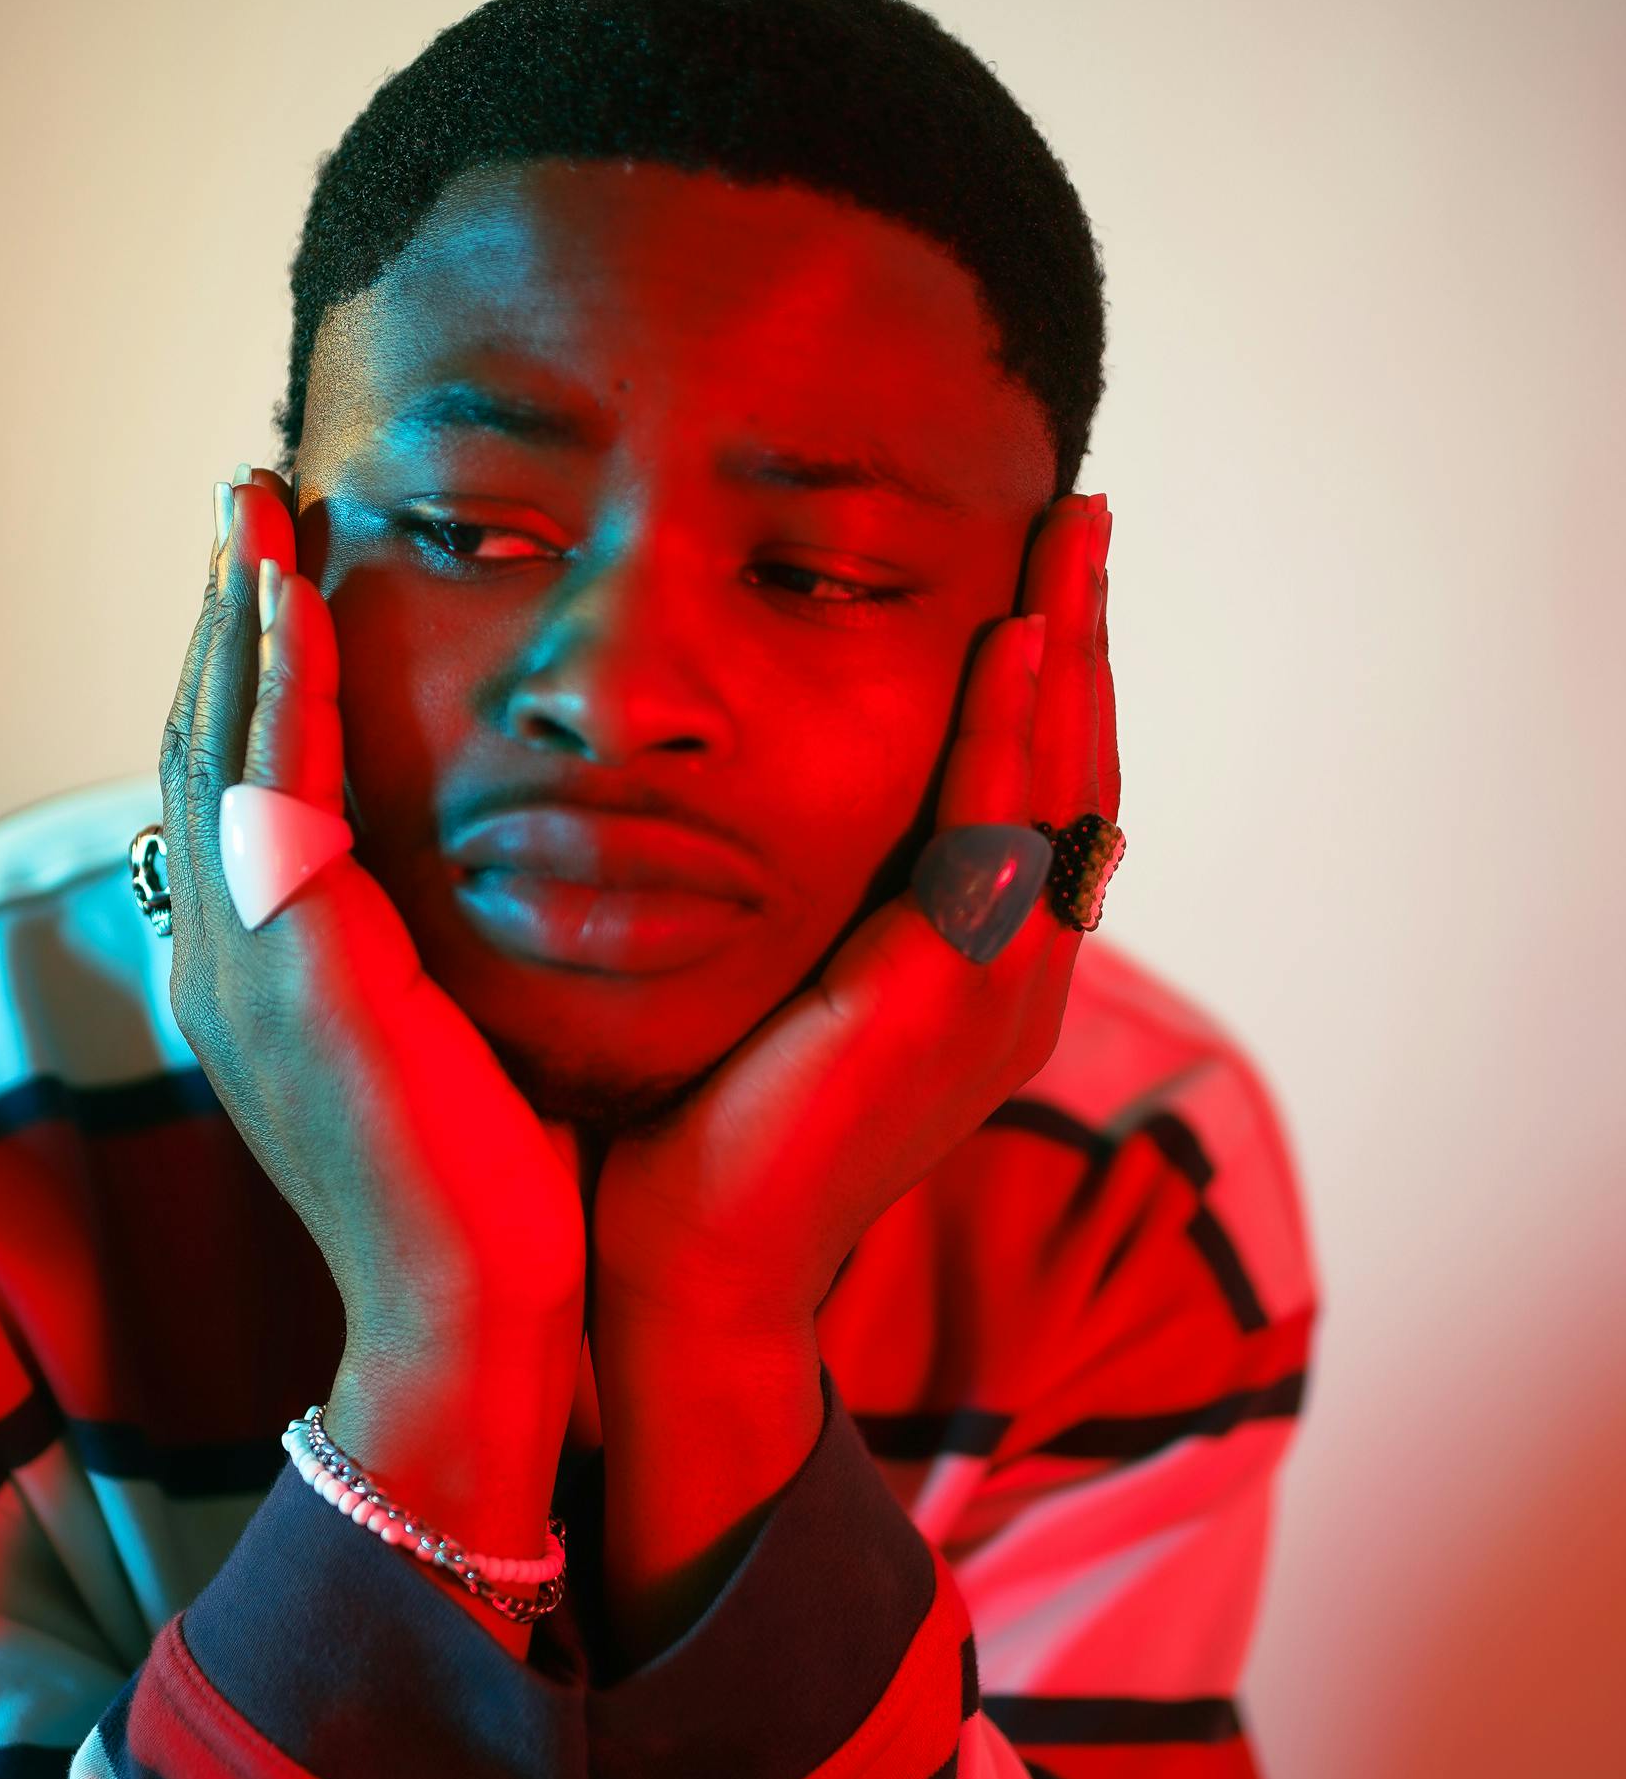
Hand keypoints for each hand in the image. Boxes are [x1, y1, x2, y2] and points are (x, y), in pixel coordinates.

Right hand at [158, 473, 588, 1397]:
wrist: (476, 1316)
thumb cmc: (491, 1200)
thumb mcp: (443, 1048)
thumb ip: (419, 963)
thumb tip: (457, 897)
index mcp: (249, 985)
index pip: (227, 796)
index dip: (241, 682)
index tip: (273, 579)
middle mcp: (218, 962)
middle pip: (199, 747)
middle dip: (221, 619)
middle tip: (243, 501)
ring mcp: (239, 962)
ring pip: (217, 745)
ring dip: (236, 616)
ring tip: (253, 506)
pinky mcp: (292, 963)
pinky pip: (271, 782)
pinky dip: (278, 680)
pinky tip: (294, 594)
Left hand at [587, 490, 1117, 1333]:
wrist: (692, 1265)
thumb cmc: (708, 1130)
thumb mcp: (786, 987)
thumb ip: (824, 906)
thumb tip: (782, 814)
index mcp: (985, 974)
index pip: (1040, 794)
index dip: (1053, 680)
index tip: (1042, 572)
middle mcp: (1020, 978)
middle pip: (1078, 769)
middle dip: (1086, 635)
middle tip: (1085, 513)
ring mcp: (1004, 992)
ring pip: (1063, 785)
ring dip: (1072, 650)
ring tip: (1073, 537)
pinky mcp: (956, 1001)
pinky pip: (999, 836)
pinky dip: (1012, 734)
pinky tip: (1016, 642)